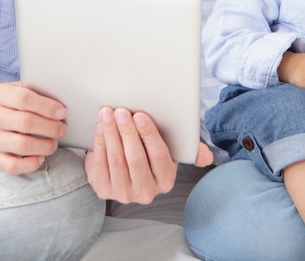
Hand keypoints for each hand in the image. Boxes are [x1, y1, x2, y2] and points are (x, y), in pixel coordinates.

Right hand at [0, 82, 66, 173]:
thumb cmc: (12, 105)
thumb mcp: (20, 91)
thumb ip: (36, 92)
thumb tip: (59, 103)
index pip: (23, 98)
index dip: (46, 106)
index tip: (61, 112)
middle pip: (25, 122)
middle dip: (50, 127)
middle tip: (62, 129)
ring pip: (22, 145)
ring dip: (44, 146)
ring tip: (53, 143)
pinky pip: (13, 165)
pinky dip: (31, 163)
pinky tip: (41, 157)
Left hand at [84, 107, 212, 203]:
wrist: (125, 170)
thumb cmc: (150, 153)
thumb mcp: (172, 151)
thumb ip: (190, 150)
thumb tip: (205, 156)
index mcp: (166, 179)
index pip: (159, 156)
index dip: (149, 135)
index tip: (140, 115)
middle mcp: (146, 191)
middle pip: (135, 158)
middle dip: (127, 132)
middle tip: (121, 111)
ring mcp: (123, 193)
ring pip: (116, 160)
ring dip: (111, 134)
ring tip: (108, 113)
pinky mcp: (103, 190)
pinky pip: (100, 165)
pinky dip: (99, 143)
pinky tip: (100, 127)